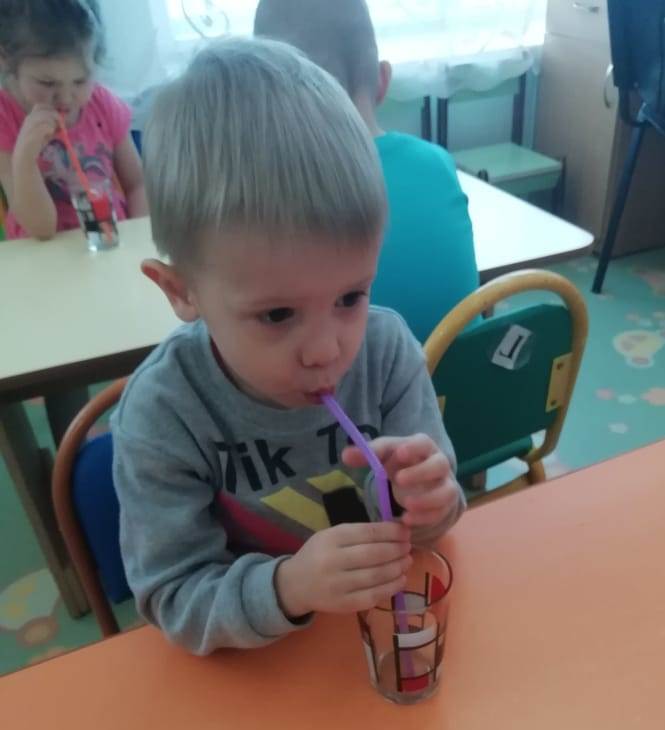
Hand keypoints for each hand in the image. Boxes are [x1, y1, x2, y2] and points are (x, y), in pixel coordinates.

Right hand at [13, 104, 59, 163]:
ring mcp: (30, 125)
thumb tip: (62, 124)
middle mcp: (29, 119)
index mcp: (31, 117)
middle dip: (56, 117)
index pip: (41, 106)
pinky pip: (46, 126)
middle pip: (45, 111)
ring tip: (52, 132)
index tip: (58, 118)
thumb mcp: (44, 134)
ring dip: (53, 124)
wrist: (25, 155)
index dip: (51, 109)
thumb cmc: (35, 144)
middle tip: (61, 126)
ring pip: (46, 118)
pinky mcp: (33, 133)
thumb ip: (52, 128)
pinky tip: (50, 135)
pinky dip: (51, 129)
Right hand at [275, 522, 411, 617]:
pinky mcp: (343, 604)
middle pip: (374, 554)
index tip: (405, 531)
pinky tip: (400, 580)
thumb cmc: (318, 555)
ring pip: (376, 576)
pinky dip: (391, 588)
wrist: (294, 585)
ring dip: (397, 568)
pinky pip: (372, 596)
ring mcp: (337, 585)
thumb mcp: (331, 536)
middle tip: (408, 547)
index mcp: (331, 538)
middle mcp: (332, 561)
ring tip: (407, 561)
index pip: (368, 533)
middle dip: (397, 549)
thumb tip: (395, 530)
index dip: (391, 532)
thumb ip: (359, 533)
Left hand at [342, 434, 459, 529]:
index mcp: (423, 446)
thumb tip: (345, 455)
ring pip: (446, 492)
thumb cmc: (400, 462)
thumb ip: (367, 454)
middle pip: (440, 464)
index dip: (413, 447)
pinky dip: (425, 517)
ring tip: (405, 505)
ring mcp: (445, 485)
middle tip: (398, 479)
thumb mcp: (383, 455)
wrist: (418, 480)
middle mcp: (439, 464)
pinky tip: (406, 520)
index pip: (423, 442)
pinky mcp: (445, 505)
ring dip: (427, 499)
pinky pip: (441, 512)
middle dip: (421, 472)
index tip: (399, 453)